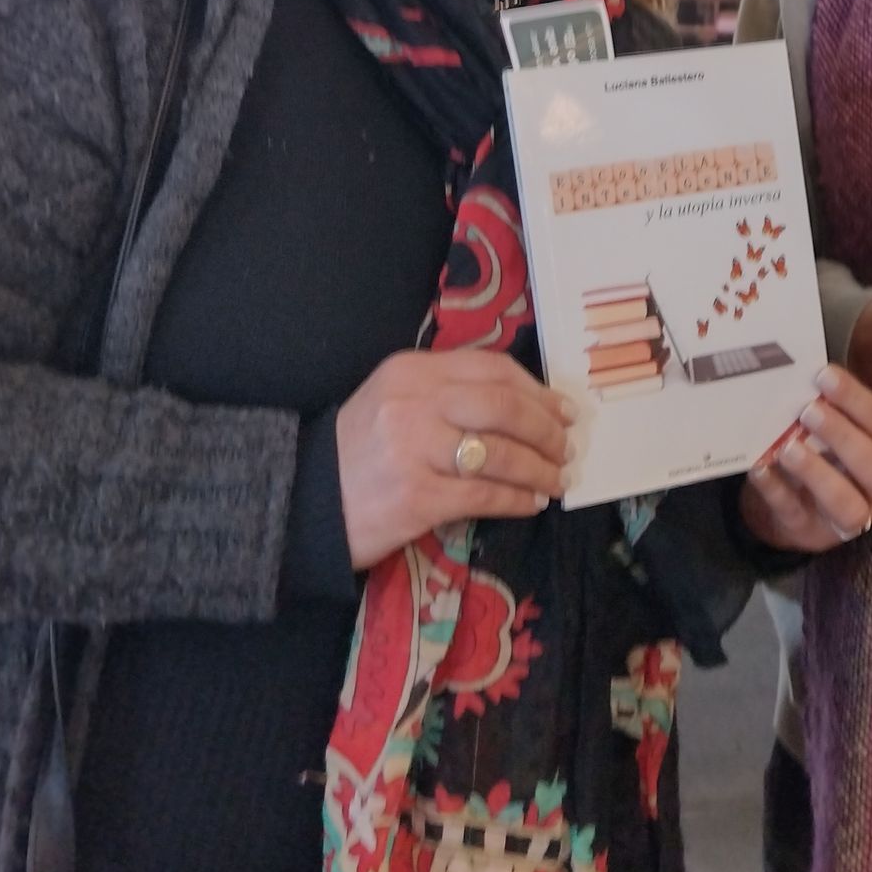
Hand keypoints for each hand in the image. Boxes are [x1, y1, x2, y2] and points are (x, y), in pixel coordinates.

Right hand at [336, 347, 574, 570]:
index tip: (562, 409)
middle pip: (504, 406)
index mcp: (411, 371)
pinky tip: (531, 503)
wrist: (305, 502)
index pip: (491, 368)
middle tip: (565, 447)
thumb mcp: (395, 400)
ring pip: (501, 453)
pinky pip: (486, 495)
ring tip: (555, 479)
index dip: (536, 389)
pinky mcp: (417, 497)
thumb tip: (527, 404)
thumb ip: (449, 392)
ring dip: (539, 468)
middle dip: (546, 428)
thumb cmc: (359, 451)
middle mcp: (414, 403)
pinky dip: (518, 499)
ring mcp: (415, 450)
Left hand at [738, 365, 871, 552]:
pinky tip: (760, 467)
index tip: (825, 376)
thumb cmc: (817, 453)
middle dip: (845, 438)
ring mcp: (844, 519)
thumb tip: (802, 370)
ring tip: (789, 446)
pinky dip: (776, 489)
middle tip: (810, 412)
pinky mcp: (808, 533)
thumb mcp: (829, 431)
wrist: (787, 506)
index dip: (858, 401)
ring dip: (818, 472)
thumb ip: (827, 407)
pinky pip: (794, 514)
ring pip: (847, 506)